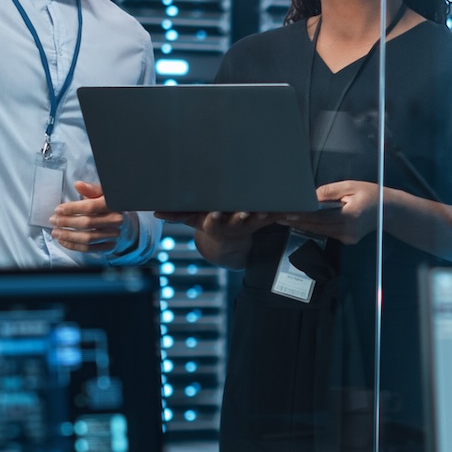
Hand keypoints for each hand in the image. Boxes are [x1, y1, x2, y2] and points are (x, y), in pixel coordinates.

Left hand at [51, 181, 124, 253]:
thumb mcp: (103, 194)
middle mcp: (116, 221)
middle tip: (53, 220)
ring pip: (87, 238)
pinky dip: (73, 246)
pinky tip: (63, 241)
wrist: (126, 223)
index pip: (91, 207)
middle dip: (67, 222)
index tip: (58, 209)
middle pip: (87, 223)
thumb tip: (78, 185)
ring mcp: (113, 236)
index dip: (72, 208)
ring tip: (55, 232)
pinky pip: (89, 248)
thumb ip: (91, 189)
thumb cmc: (109, 206)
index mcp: (114, 205)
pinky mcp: (109, 246)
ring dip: (68, 236)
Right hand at [154, 210, 282, 239]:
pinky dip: (286, 213)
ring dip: (265, 214)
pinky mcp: (262, 222)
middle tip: (245, 211)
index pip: (213, 221)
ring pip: (258, 218)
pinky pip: (275, 217)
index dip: (215, 217)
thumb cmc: (207, 223)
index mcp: (215, 223)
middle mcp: (232, 224)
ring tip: (273, 209)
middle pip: (238, 220)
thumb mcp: (192, 219)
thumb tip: (154, 212)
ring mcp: (248, 224)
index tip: (215, 212)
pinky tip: (297, 209)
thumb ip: (175, 215)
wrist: (228, 243)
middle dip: (241, 215)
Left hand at [279, 181, 380, 244]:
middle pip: (317, 227)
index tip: (286, 214)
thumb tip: (311, 196)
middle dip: (297, 222)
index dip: (302, 216)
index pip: (320, 217)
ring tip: (284, 220)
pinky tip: (301, 222)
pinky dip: (314, 227)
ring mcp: (348, 238)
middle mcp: (348, 230)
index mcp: (350, 216)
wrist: (389, 210)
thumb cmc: (371, 194)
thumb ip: (329, 191)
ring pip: (320, 232)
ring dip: (302, 225)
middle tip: (278, 217)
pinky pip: (326, 233)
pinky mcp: (347, 240)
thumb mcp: (351, 186)